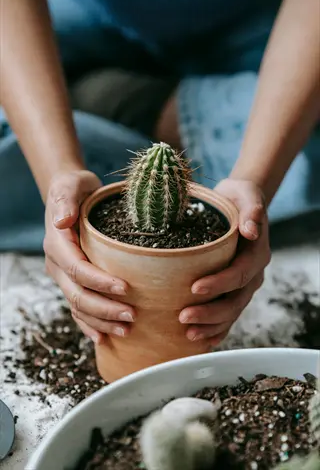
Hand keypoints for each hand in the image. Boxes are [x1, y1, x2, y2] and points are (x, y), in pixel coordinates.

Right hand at [44, 170, 134, 343]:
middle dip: (104, 308)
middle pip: (78, 295)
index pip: (78, 269)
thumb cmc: (75, 189)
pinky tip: (105, 337)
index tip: (125, 288)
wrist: (71, 197)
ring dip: (100, 321)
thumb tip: (62, 222)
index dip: (100, 282)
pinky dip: (90, 324)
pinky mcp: (72, 282)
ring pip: (78, 306)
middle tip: (132, 316)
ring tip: (127, 330)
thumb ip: (66, 200)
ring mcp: (63, 276)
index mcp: (58, 244)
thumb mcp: (71, 185)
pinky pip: (78, 308)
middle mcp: (57, 264)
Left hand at [179, 179, 270, 344]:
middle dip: (210, 313)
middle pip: (235, 300)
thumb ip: (252, 210)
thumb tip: (251, 230)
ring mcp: (245, 285)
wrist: (239, 203)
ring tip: (188, 335)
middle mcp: (253, 273)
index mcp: (256, 253)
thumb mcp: (245, 195)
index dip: (218, 284)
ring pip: (231, 312)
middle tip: (183, 317)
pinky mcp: (234, 290)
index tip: (194, 288)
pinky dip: (217, 329)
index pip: (238, 274)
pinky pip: (229, 315)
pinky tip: (202, 339)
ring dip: (211, 326)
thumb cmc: (237, 198)